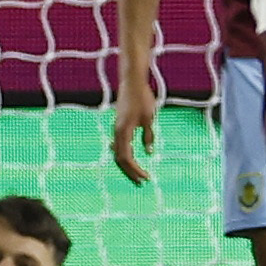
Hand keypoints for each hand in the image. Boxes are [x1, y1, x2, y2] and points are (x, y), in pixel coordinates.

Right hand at [111, 63, 159, 185]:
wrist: (131, 82)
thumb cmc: (142, 98)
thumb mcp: (149, 118)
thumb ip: (148, 136)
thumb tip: (149, 152)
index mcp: (123, 131)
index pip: (127, 158)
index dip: (135, 170)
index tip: (146, 178)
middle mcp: (117, 132)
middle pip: (119, 159)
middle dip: (130, 172)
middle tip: (142, 183)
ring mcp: (116, 129)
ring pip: (117, 153)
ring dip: (127, 165)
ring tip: (137, 175)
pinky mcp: (118, 126)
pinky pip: (118, 145)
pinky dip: (124, 156)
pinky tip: (130, 159)